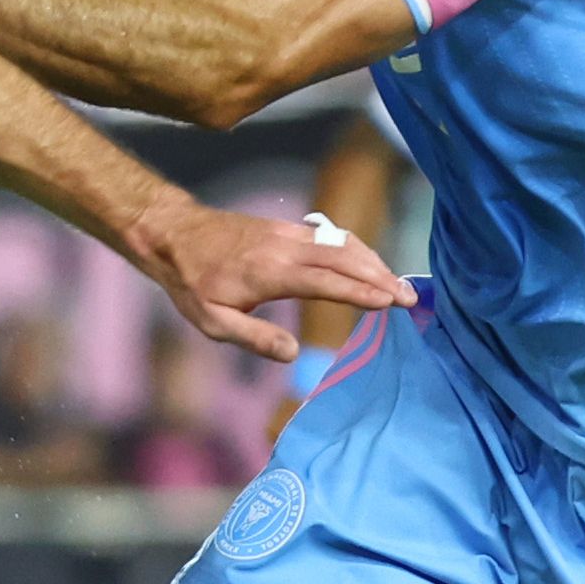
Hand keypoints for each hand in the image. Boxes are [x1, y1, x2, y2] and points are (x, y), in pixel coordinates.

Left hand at [128, 198, 415, 362]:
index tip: (391, 302)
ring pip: (343, 243)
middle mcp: (287, 248)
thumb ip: (254, 339)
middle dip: (381, 277)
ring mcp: (289, 234)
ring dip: (374, 261)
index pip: (329, 282)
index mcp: (272, 273)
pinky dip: (357, 249)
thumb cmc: (192, 284)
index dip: (362, 292)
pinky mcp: (288, 228)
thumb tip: (293, 355)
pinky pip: (331, 236)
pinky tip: (368, 263)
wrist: (175, 234)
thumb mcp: (213, 322)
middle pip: (346, 259)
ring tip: (397, 283)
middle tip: (409, 298)